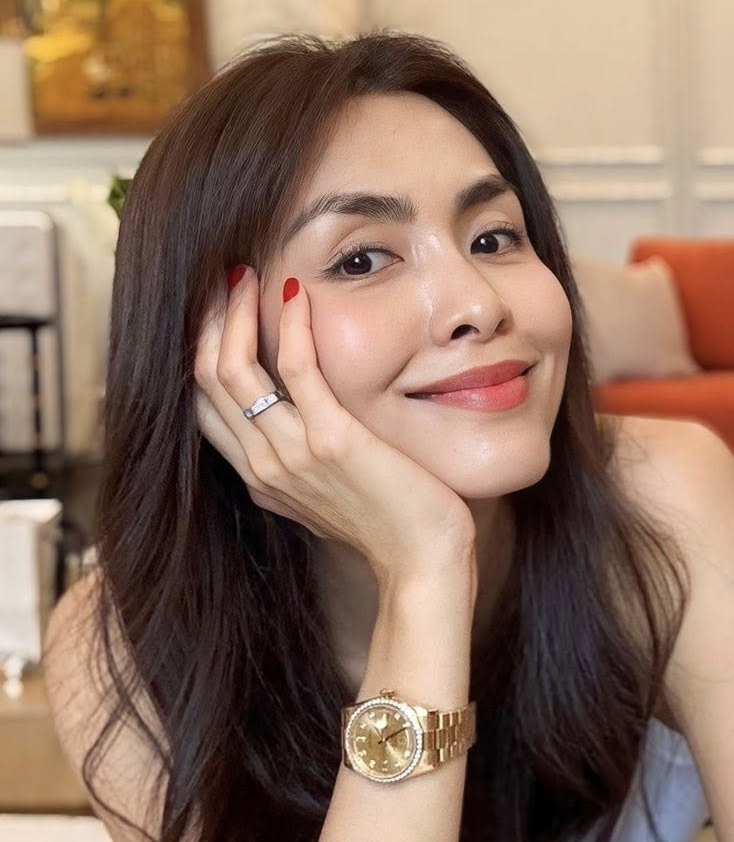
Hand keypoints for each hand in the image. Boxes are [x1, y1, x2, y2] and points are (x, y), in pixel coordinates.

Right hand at [194, 267, 476, 580]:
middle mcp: (262, 465)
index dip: (202, 350)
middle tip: (226, 278)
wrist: (424, 566)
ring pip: (232, 369)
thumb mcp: (332, 492)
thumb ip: (306, 460)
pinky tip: (298, 294)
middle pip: (206, 379)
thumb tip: (305, 421)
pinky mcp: (332, 441)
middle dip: (210, 321)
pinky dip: (293, 324)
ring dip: (236, 313)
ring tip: (248, 275)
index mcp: (259, 477)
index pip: (203, 404)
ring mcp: (291, 454)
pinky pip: (297, 368)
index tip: (219, 310)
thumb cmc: (393, 526)